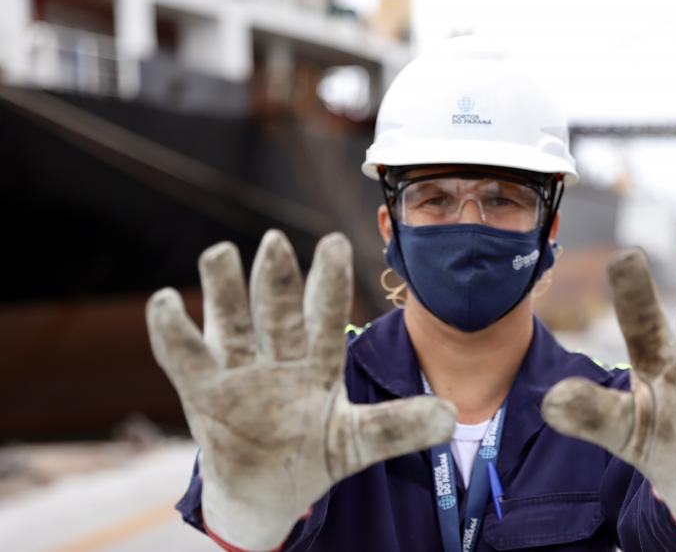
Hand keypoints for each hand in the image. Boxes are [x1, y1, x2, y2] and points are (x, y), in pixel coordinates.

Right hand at [146, 230, 455, 549]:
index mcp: (318, 363)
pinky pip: (185, 357)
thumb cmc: (316, 452)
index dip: (329, 284)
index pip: (325, 317)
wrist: (268, 488)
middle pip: (275, 313)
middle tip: (275, 241)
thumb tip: (453, 417)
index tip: (335, 243)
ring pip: (230, 323)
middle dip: (275, 282)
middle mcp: (277, 357)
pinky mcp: (202, 391)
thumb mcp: (359, 441)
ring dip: (224, 291)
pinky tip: (167, 301)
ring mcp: (238, 371)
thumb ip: (399, 427)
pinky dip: (173, 331)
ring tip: (219, 252)